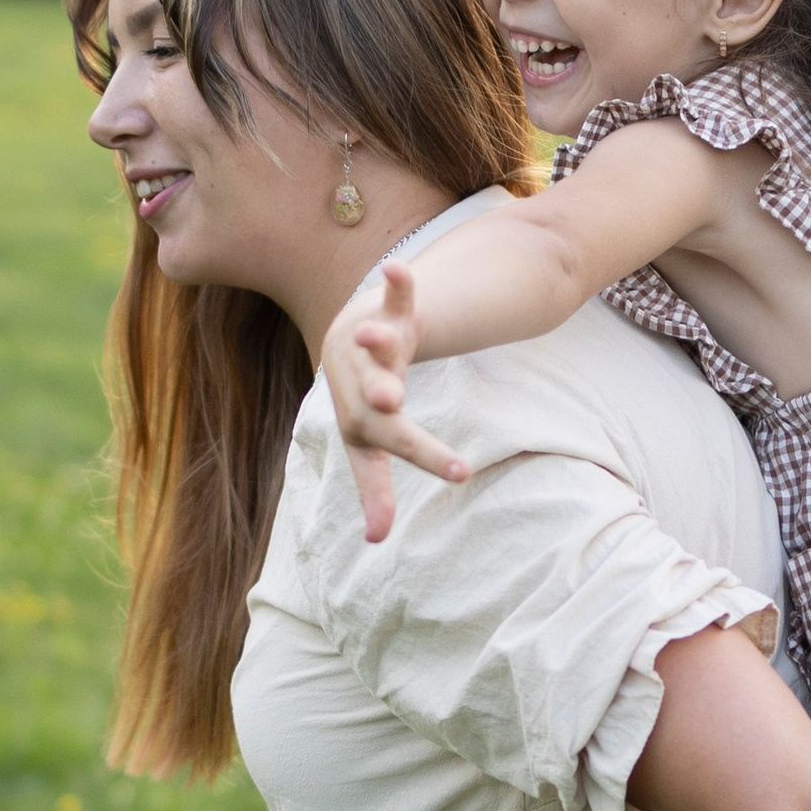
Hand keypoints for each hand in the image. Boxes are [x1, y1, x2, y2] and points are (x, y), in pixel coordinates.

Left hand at [318, 262, 473, 545]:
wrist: (348, 335)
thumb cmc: (362, 398)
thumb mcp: (366, 442)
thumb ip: (373, 488)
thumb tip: (374, 541)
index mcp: (358, 420)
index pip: (386, 446)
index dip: (419, 459)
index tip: (462, 474)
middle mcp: (360, 383)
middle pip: (373, 396)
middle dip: (382, 398)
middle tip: (389, 402)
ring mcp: (374, 346)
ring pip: (377, 345)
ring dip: (376, 340)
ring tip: (371, 332)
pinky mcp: (390, 313)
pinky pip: (395, 298)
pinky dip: (397, 285)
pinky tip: (396, 269)